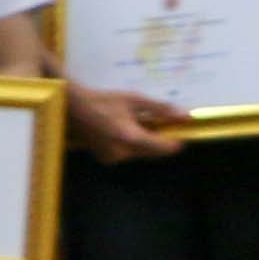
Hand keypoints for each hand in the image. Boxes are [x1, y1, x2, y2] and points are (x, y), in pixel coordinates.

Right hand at [65, 82, 191, 163]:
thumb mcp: (135, 100)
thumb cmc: (104, 101)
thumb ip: (161, 109)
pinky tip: (123, 131)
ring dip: (144, 143)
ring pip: (140, 154)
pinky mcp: (106, 159)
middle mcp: (124, 153)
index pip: (164, 148)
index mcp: (132, 138)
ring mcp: (113, 158)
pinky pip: (127, 154)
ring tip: (138, 125)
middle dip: (159, 141)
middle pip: (152, 152)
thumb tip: (185, 116)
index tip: (180, 133)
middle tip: (159, 126)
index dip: (175, 141)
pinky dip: (130, 145)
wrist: (73, 107)